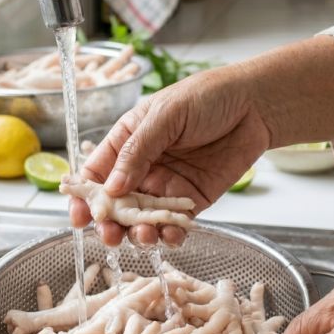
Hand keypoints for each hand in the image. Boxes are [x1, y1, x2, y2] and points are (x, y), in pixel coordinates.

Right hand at [69, 36, 333, 245]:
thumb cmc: (206, 97)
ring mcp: (166, 186)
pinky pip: (174, 224)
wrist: (254, 105)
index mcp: (127, 141)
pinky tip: (169, 236)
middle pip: (116, 203)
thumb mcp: (165, 115)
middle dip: (110, 222)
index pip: (96, 173)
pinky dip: (169, 234)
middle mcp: (142, 167)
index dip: (84, 195)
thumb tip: (113, 189)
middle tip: (110, 235)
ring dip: (138, 232)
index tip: (79, 216)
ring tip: (143, 237)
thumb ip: (138, 151)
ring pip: (143, 219)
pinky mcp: (192, 201)